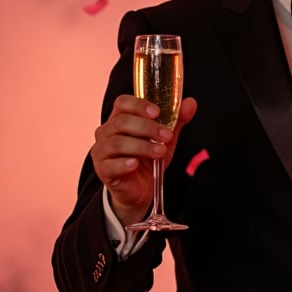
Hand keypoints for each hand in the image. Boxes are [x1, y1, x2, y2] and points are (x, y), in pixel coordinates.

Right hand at [91, 94, 196, 225]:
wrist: (141, 189)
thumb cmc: (149, 159)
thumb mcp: (166, 138)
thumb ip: (176, 120)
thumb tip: (190, 103)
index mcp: (120, 119)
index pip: (122, 103)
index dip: (139, 105)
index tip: (157, 111)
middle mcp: (106, 132)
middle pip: (122, 122)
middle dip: (147, 127)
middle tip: (166, 135)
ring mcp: (102, 151)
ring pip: (117, 143)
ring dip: (142, 146)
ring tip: (160, 151)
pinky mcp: (103, 170)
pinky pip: (110, 165)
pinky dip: (124, 163)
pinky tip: (136, 164)